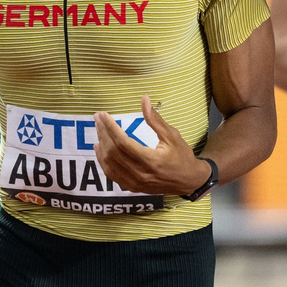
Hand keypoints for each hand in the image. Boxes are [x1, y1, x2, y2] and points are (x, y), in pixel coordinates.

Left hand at [94, 95, 209, 195]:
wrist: (189, 181)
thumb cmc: (182, 156)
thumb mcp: (172, 135)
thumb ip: (155, 119)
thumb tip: (144, 99)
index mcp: (151, 160)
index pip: (123, 142)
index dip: (110, 127)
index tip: (103, 115)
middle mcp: (140, 173)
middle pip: (113, 152)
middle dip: (103, 133)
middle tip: (98, 118)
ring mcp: (135, 182)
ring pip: (110, 164)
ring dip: (101, 146)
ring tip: (98, 130)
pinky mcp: (132, 187)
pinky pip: (112, 175)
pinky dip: (103, 161)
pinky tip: (99, 149)